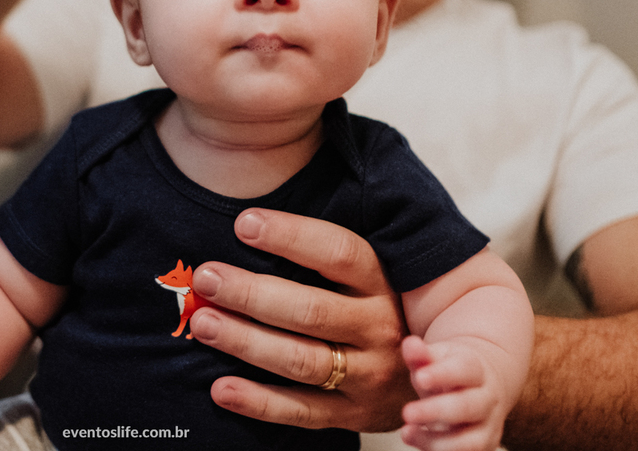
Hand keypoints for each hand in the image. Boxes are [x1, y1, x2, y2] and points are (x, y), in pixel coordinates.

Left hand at [188, 208, 414, 431]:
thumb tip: (251, 223)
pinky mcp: (353, 415)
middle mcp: (381, 329)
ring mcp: (369, 377)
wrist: (433, 378)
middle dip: (251, 294)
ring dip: (246, 342)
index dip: (291, 236)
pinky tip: (220, 388)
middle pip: (311, 310)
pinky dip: (258, 402)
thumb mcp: (369, 276)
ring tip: (204, 323)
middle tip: (206, 278)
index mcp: (384, 283)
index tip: (244, 224)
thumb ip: (325, 254)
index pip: (338, 253)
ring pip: (301, 360)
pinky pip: (301, 411)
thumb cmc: (377, 309)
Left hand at [401, 336, 504, 450]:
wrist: (480, 384)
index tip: (420, 378)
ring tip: (407, 432)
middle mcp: (487, 398)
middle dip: (436, 411)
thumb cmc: (449, 369)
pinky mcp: (485, 445)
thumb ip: (420, 354)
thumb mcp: (436, 357)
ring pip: (471, 441)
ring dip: (437, 441)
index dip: (442, 374)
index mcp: (476, 369)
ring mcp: (489, 425)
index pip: (464, 370)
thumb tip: (410, 345)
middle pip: (468, 406)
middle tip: (407, 412)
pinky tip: (417, 442)